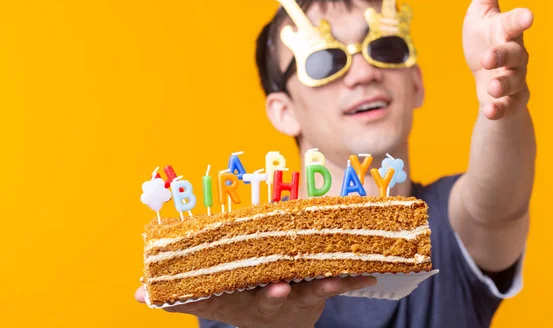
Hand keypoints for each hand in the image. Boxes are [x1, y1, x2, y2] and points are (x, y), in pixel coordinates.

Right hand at [135, 276, 375, 327]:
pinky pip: (340, 281)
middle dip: (294, 290)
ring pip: (316, 288)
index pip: (261, 297)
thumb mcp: (213, 303)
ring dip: (331, 283)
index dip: (270, 293)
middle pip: (287, 294)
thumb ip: (180, 298)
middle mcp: (281, 298)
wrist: (278, 324)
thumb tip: (136, 294)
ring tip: (342, 277)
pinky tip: (372, 274)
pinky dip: (355, 278)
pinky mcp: (320, 286)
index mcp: (255, 299)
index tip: (277, 288)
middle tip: (300, 285)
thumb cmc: (241, 303)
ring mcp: (303, 293)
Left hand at [462, 0, 533, 119]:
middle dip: (502, 55)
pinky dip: (499, 108)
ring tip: (490, 86)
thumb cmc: (485, 38)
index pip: (514, 22)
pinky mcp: (508, 99)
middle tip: (487, 58)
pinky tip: (489, 110)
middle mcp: (514, 54)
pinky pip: (507, 105)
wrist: (485, 77)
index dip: (520, 19)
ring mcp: (513, 78)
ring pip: (513, 81)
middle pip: (514, 54)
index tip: (526, 15)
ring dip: (502, 84)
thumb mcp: (481, 11)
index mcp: (506, 31)